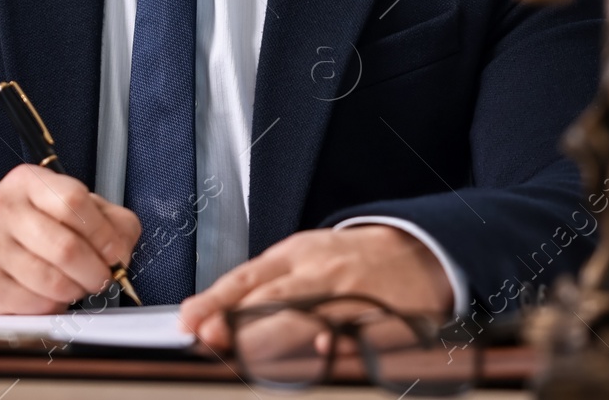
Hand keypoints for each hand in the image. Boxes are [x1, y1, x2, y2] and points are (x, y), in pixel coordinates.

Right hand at [0, 164, 141, 313]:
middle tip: (101, 278)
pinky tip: (52, 295)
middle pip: (66, 247)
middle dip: (95, 271)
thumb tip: (121, 251)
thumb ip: (109, 220)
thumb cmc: (35, 225)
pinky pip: (36, 305)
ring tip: (76, 285)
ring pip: (53, 282)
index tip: (116, 253)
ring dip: (76, 291)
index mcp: (30, 182)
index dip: (103, 233)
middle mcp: (4, 208)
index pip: (73, 201)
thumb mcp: (72, 206)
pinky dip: (55, 306)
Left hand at [177, 225, 452, 351]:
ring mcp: (351, 294)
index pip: (245, 279)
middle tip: (212, 340)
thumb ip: (258, 287)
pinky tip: (321, 351)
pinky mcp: (381, 316)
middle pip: (272, 299)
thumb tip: (205, 317)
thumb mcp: (301, 260)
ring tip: (247, 356)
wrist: (419, 252)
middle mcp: (319, 272)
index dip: (215, 302)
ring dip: (276, 339)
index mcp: (294, 256)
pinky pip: (356, 334)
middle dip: (239, 323)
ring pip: (309, 317)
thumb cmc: (349, 262)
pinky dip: (337, 344)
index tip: (190, 322)